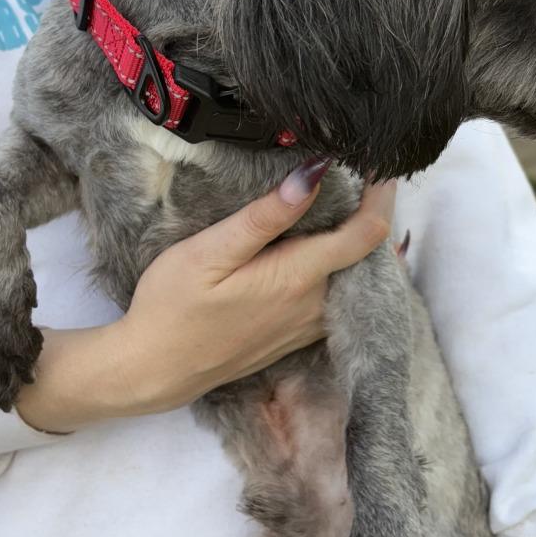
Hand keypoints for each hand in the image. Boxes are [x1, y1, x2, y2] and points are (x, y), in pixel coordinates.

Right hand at [15, 159, 394, 432]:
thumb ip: (266, 217)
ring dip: (358, 243)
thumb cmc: (173, 306)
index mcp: (299, 278)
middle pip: (368, 255)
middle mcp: (315, 305)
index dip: (381, 195)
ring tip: (346, 204)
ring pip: (354, 278)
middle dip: (372, 213)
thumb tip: (314, 176)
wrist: (154, 371)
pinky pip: (337, 298)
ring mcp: (307, 326)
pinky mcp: (295, 337)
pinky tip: (322, 250)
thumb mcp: (211, 251)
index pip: (367, 233)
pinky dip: (341, 269)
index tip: (380, 165)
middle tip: (362, 175)